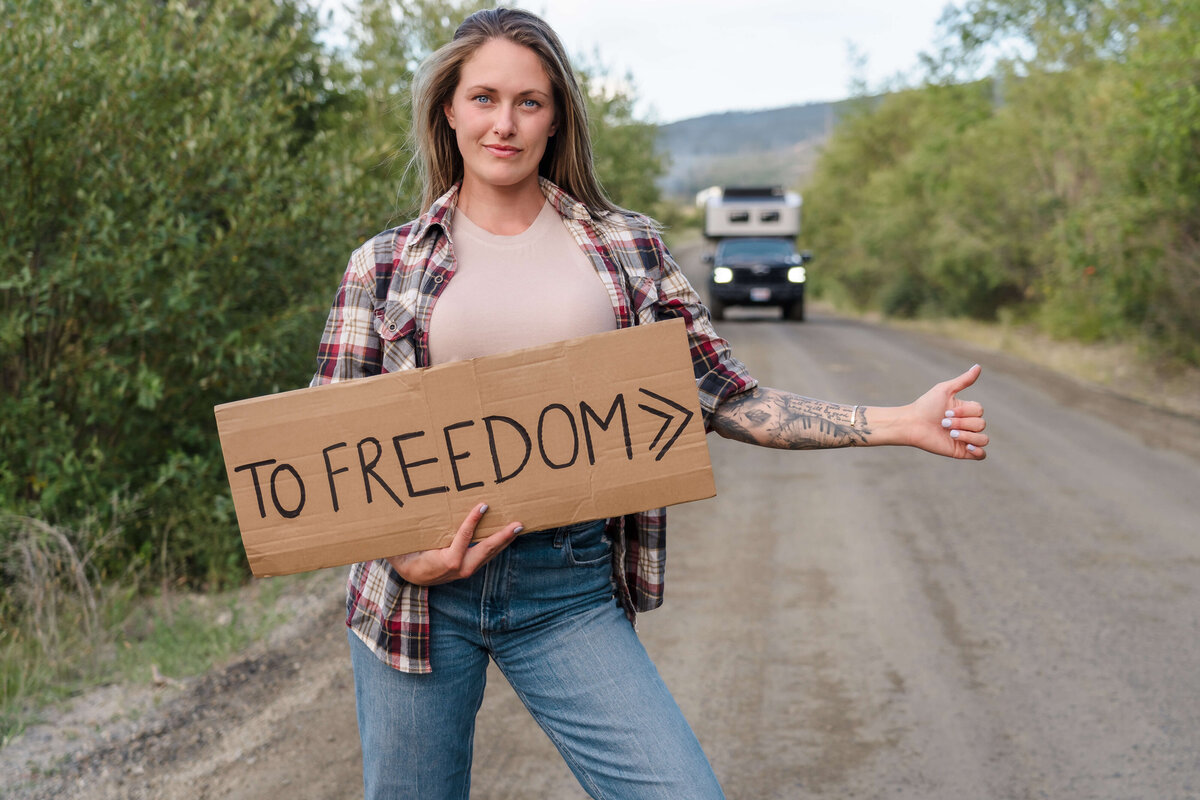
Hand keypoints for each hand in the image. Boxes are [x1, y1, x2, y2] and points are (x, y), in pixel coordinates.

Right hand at [385, 503, 522, 584]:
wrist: (410, 577)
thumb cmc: (407, 556)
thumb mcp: (405, 546)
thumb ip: (407, 535)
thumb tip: (400, 514)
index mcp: (446, 561)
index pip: (463, 538)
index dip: (473, 521)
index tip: (483, 505)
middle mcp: (460, 567)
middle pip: (486, 550)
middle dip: (503, 536)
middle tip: (518, 524)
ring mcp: (466, 569)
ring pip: (489, 553)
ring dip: (504, 540)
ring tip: (518, 527)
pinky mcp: (469, 568)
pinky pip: (486, 555)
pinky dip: (497, 545)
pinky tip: (505, 536)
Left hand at [904, 364, 988, 459]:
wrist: (911, 424)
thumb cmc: (925, 406)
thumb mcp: (945, 390)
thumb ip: (963, 380)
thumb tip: (978, 366)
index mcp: (965, 411)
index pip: (979, 410)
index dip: (965, 411)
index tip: (945, 411)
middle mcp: (967, 425)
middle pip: (981, 424)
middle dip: (962, 422)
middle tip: (943, 422)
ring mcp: (965, 439)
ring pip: (983, 438)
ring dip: (968, 435)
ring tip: (950, 434)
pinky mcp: (961, 452)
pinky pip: (981, 455)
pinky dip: (978, 451)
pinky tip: (966, 446)